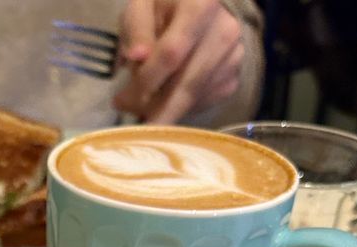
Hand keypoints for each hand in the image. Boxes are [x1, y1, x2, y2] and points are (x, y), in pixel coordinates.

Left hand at [114, 0, 244, 122]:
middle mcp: (225, 32)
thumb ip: (137, 29)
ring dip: (165, 112)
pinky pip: (203, 104)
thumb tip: (137, 57)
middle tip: (132, 125)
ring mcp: (233, 58)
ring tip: (142, 112)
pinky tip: (166, 102)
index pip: (171, 53)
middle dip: (155, 109)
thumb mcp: (142, 8)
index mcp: (200, 7)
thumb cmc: (164, 8)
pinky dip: (181, 109)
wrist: (197, 12)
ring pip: (194, 98)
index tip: (123, 100)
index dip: (147, 80)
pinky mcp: (232, 78)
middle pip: (187, 83)